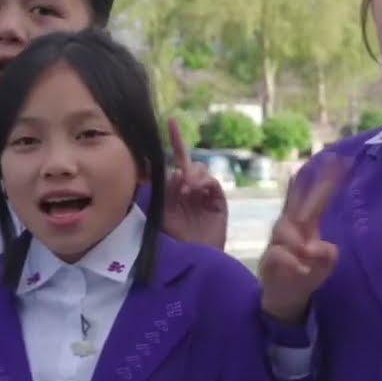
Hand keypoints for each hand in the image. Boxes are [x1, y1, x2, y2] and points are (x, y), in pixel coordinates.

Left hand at [162, 118, 228, 249]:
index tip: (172, 121)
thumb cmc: (174, 241)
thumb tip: (178, 172)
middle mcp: (189, 189)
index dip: (176, 141)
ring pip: (200, 170)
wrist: (196, 259)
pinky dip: (204, 182)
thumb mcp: (162, 214)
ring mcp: (205, 195)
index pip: (174, 162)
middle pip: (189, 163)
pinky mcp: (218, 201)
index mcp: (173, 191)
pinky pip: (212, 182)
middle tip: (181, 183)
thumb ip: (167, 191)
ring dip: (193, 176)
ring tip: (187, 190)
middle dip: (184, 165)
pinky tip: (196, 189)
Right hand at [259, 157, 342, 324]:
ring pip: (285, 229)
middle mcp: (289, 227)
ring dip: (300, 241)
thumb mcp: (324, 263)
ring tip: (310, 254)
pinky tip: (302, 268)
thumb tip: (316, 247)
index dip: (327, 179)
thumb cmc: (307, 273)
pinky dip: (292, 262)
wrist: (285, 299)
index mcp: (305, 224)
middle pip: (299, 203)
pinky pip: (279, 255)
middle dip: (313, 186)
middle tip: (329, 167)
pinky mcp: (268, 260)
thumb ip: (327, 254)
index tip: (339, 160)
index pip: (316, 198)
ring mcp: (277, 242)